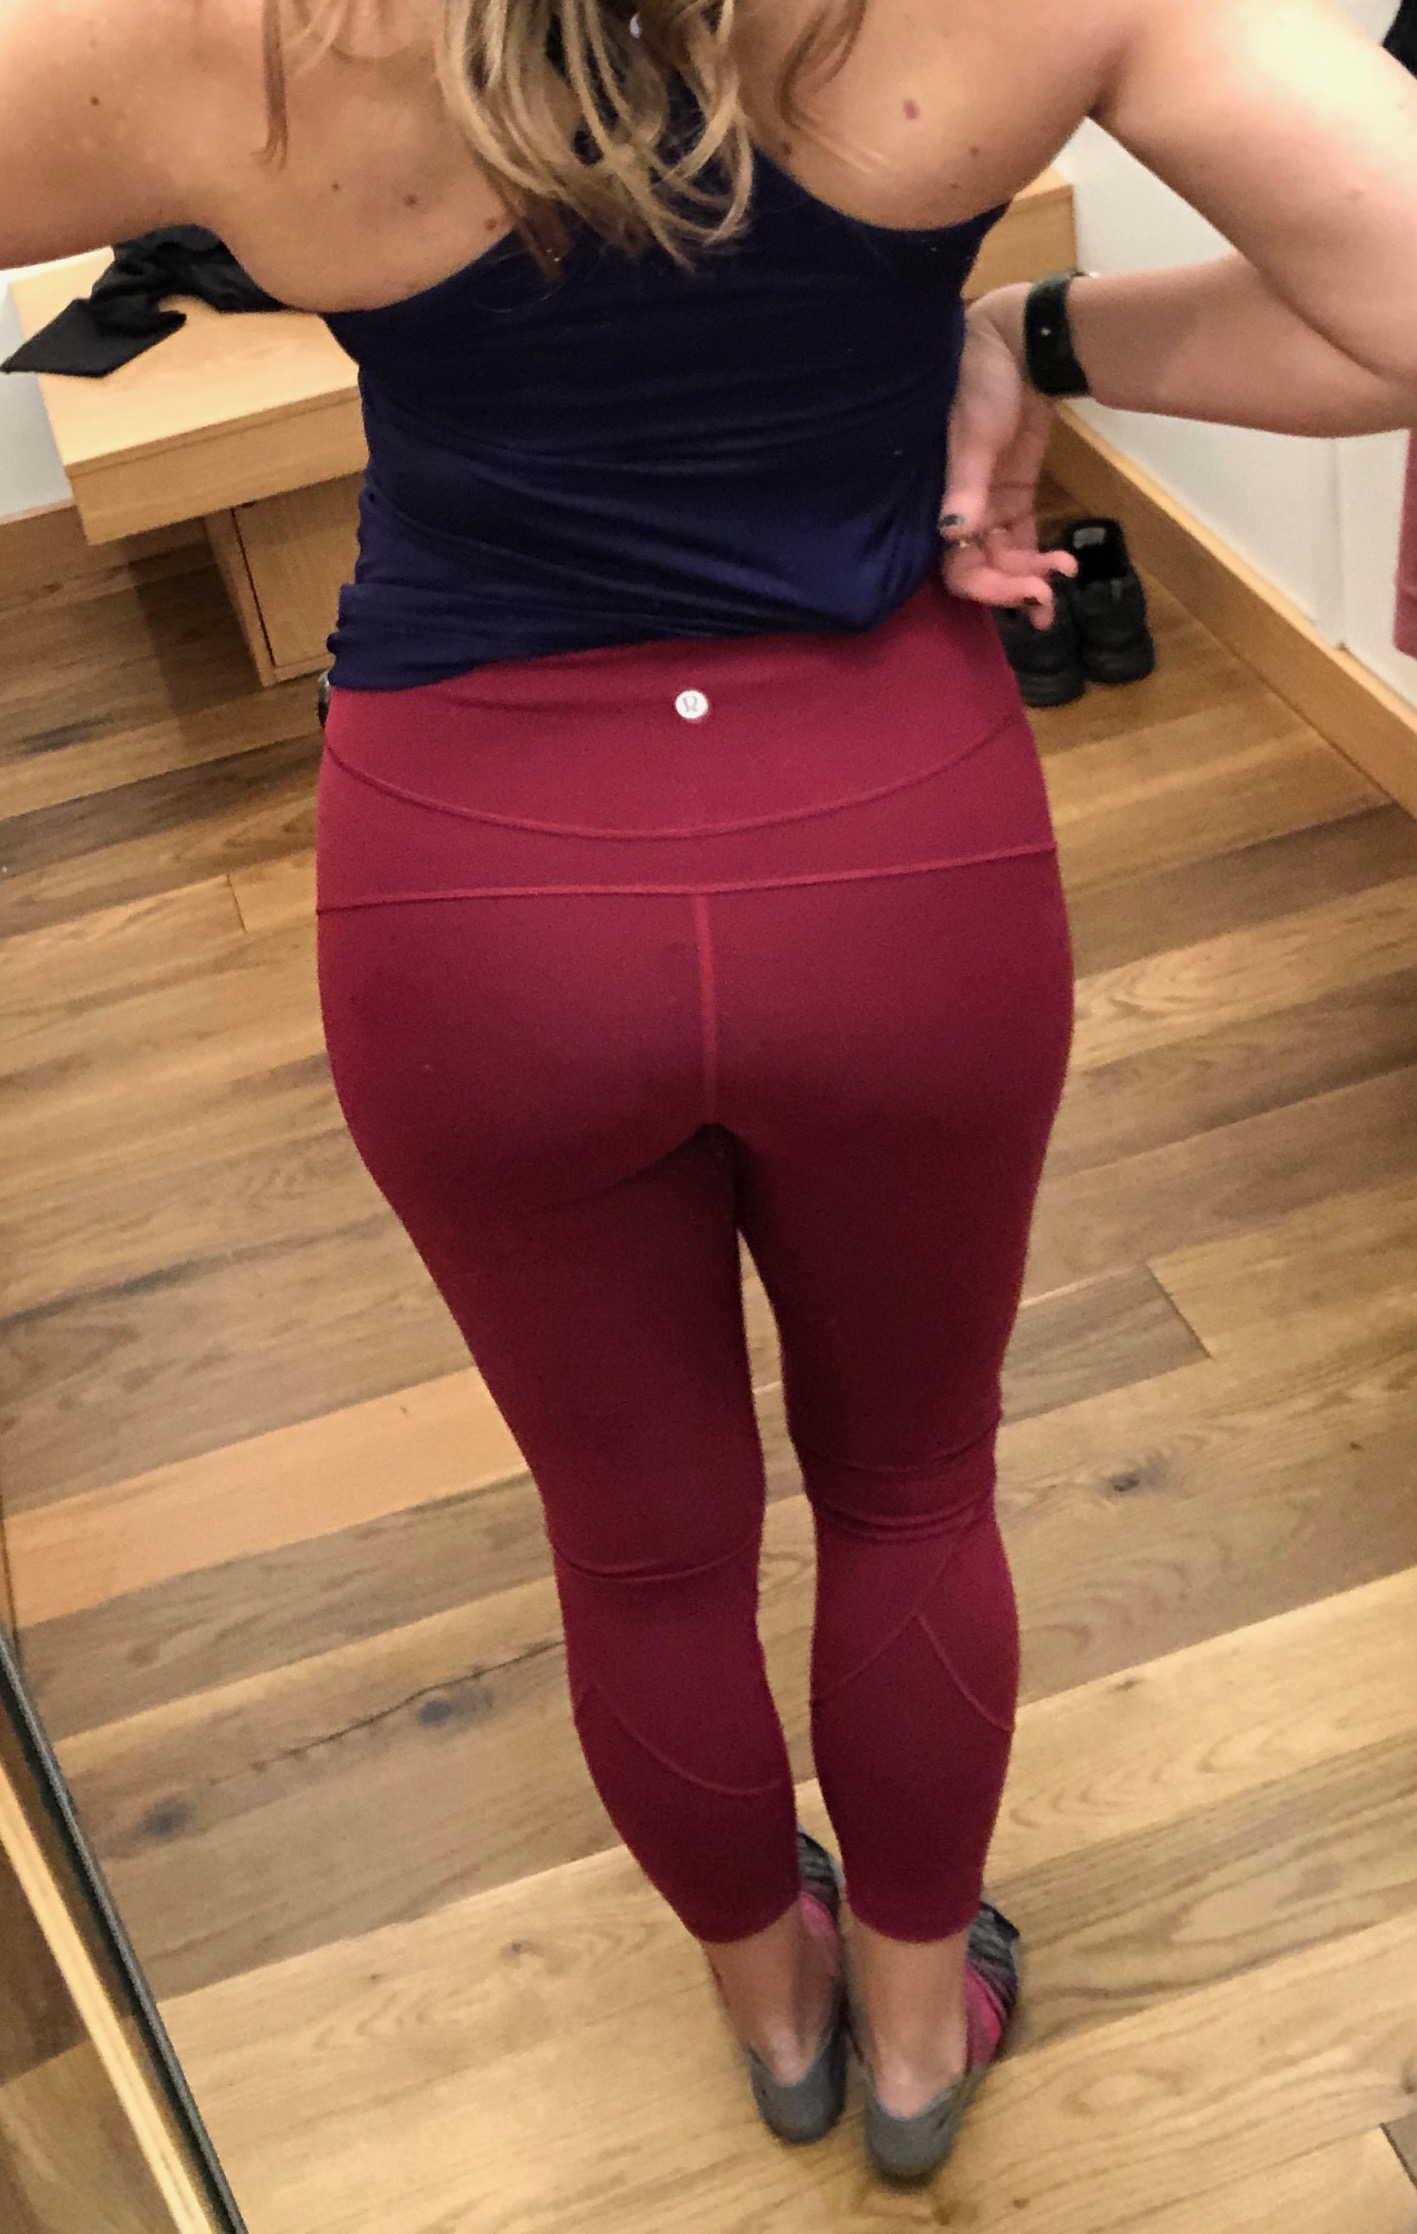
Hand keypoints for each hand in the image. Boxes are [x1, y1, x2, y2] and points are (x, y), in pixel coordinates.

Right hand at [938, 283, 1078, 629]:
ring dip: (1030, 578)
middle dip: (1011, 587)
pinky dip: (1038, 560)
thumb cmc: (980, 380)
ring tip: (1062, 580)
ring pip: (1004, 560)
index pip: (955, 562)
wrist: (1017, 344)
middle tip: (1046, 597)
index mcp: (939, 501)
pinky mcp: (1015, 496)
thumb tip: (955, 532)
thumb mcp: (973, 434)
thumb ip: (966, 485)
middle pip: (981, 569)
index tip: (1023, 590)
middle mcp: (961, 512)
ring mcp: (990, 506)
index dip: (984, 585)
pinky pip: (1023, 540)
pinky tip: (1062, 571)